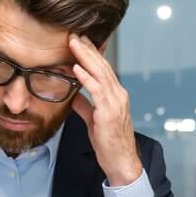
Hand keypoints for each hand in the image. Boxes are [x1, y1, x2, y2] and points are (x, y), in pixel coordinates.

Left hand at [68, 34, 142, 186]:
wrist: (122, 163)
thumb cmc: (109, 144)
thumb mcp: (94, 122)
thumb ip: (85, 107)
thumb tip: (73, 97)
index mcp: (115, 96)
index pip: (103, 69)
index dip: (92, 54)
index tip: (80, 40)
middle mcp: (118, 95)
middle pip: (102, 66)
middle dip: (88, 48)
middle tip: (75, 33)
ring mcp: (115, 103)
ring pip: (100, 73)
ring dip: (86, 57)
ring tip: (74, 42)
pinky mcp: (109, 113)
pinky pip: (96, 91)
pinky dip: (86, 77)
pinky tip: (77, 67)